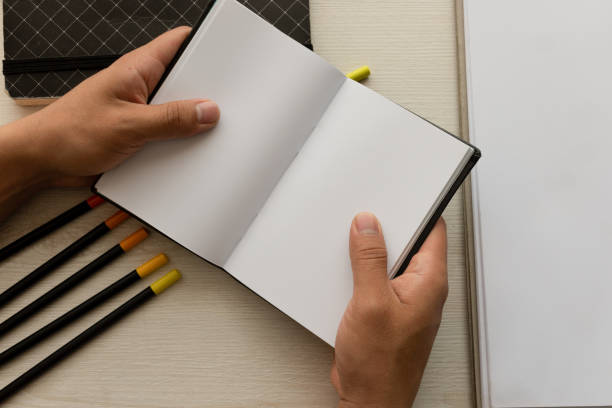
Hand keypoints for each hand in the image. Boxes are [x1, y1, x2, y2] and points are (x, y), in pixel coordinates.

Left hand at [4, 26, 219, 187]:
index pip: (179, 43)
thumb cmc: (70, 132)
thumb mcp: (127, 124)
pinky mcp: (141, 134)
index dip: (207, 45)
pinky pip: (170, 134)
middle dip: (207, 93)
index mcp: (137, 70)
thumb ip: (170, 119)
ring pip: (180, 112)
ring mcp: (143, 111)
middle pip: (186, 82)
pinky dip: (181, 142)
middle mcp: (142, 87)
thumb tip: (207, 111)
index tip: (231, 54)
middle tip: (227, 106)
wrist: (45, 161)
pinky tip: (189, 152)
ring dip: (193, 125)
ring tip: (207, 134)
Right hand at [332, 213, 447, 407]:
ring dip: (372, 252)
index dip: (418, 206)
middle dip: (387, 228)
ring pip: (391, 260)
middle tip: (364, 218)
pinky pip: (379, 278)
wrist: (370, 398)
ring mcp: (405, 299)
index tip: (399, 192)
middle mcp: (422, 288)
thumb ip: (369, 259)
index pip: (433, 230)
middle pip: (410, 242)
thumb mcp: (370, 302)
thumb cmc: (380, 365)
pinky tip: (348, 270)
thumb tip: (367, 225)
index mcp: (429, 282)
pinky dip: (364, 270)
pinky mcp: (388, 309)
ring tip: (352, 243)